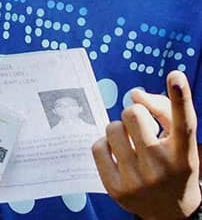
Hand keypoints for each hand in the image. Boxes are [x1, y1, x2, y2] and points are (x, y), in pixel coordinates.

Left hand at [92, 70, 200, 219]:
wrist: (170, 213)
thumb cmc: (173, 162)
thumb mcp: (178, 139)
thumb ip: (162, 108)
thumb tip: (134, 93)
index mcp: (184, 155)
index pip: (183, 123)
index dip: (180, 97)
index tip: (175, 76)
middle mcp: (162, 169)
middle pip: (133, 113)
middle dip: (134, 114)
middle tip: (142, 129)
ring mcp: (138, 181)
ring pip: (112, 127)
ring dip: (120, 130)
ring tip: (132, 144)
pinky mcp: (116, 189)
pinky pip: (97, 146)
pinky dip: (105, 145)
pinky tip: (118, 156)